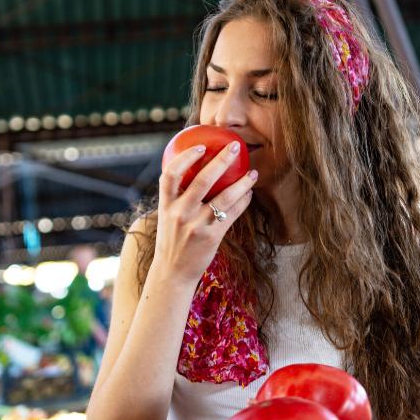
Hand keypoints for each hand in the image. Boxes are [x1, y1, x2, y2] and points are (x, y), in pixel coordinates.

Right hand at [151, 140, 257, 285]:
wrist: (173, 273)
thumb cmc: (172, 241)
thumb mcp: (167, 218)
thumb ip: (177, 198)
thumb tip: (193, 173)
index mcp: (166, 205)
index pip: (170, 174)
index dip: (185, 157)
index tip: (200, 146)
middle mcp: (180, 213)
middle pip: (202, 180)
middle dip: (221, 160)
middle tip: (235, 147)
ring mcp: (196, 225)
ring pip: (224, 197)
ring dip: (242, 182)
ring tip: (253, 173)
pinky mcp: (211, 236)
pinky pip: (232, 214)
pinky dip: (243, 201)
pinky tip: (249, 194)